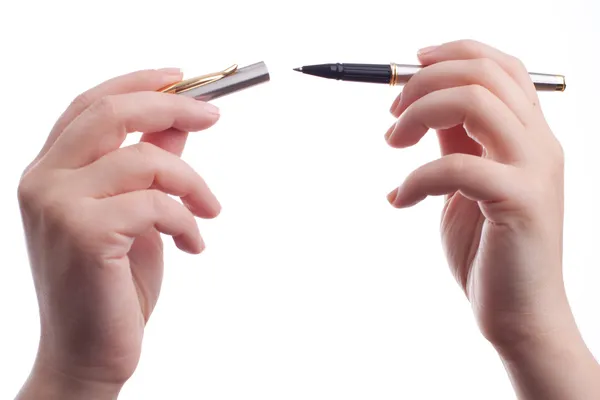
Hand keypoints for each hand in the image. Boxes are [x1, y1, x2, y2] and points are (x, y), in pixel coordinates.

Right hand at [16, 68, 220, 398]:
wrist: (88, 352)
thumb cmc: (111, 285)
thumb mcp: (135, 215)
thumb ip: (148, 166)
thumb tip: (178, 122)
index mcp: (50, 171)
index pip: (90, 105)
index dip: (137, 83)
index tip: (180, 79)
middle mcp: (43, 181)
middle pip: (111, 113)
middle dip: (171, 106)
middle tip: (213, 115)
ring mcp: (57, 206)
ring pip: (145, 161)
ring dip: (193, 183)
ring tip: (211, 211)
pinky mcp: (84, 234)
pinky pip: (156, 204)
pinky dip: (188, 221)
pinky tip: (194, 245)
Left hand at [385, 40, 599, 398]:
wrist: (518, 313)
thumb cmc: (487, 248)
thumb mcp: (465, 182)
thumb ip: (456, 141)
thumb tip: (423, 105)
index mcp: (528, 135)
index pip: (501, 66)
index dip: (453, 53)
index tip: (411, 64)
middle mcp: (539, 143)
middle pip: (484, 74)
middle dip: (424, 82)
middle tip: (392, 115)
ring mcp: (534, 171)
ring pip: (475, 102)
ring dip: (419, 114)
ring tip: (392, 145)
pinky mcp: (519, 203)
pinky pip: (456, 167)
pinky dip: (415, 178)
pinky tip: (398, 201)